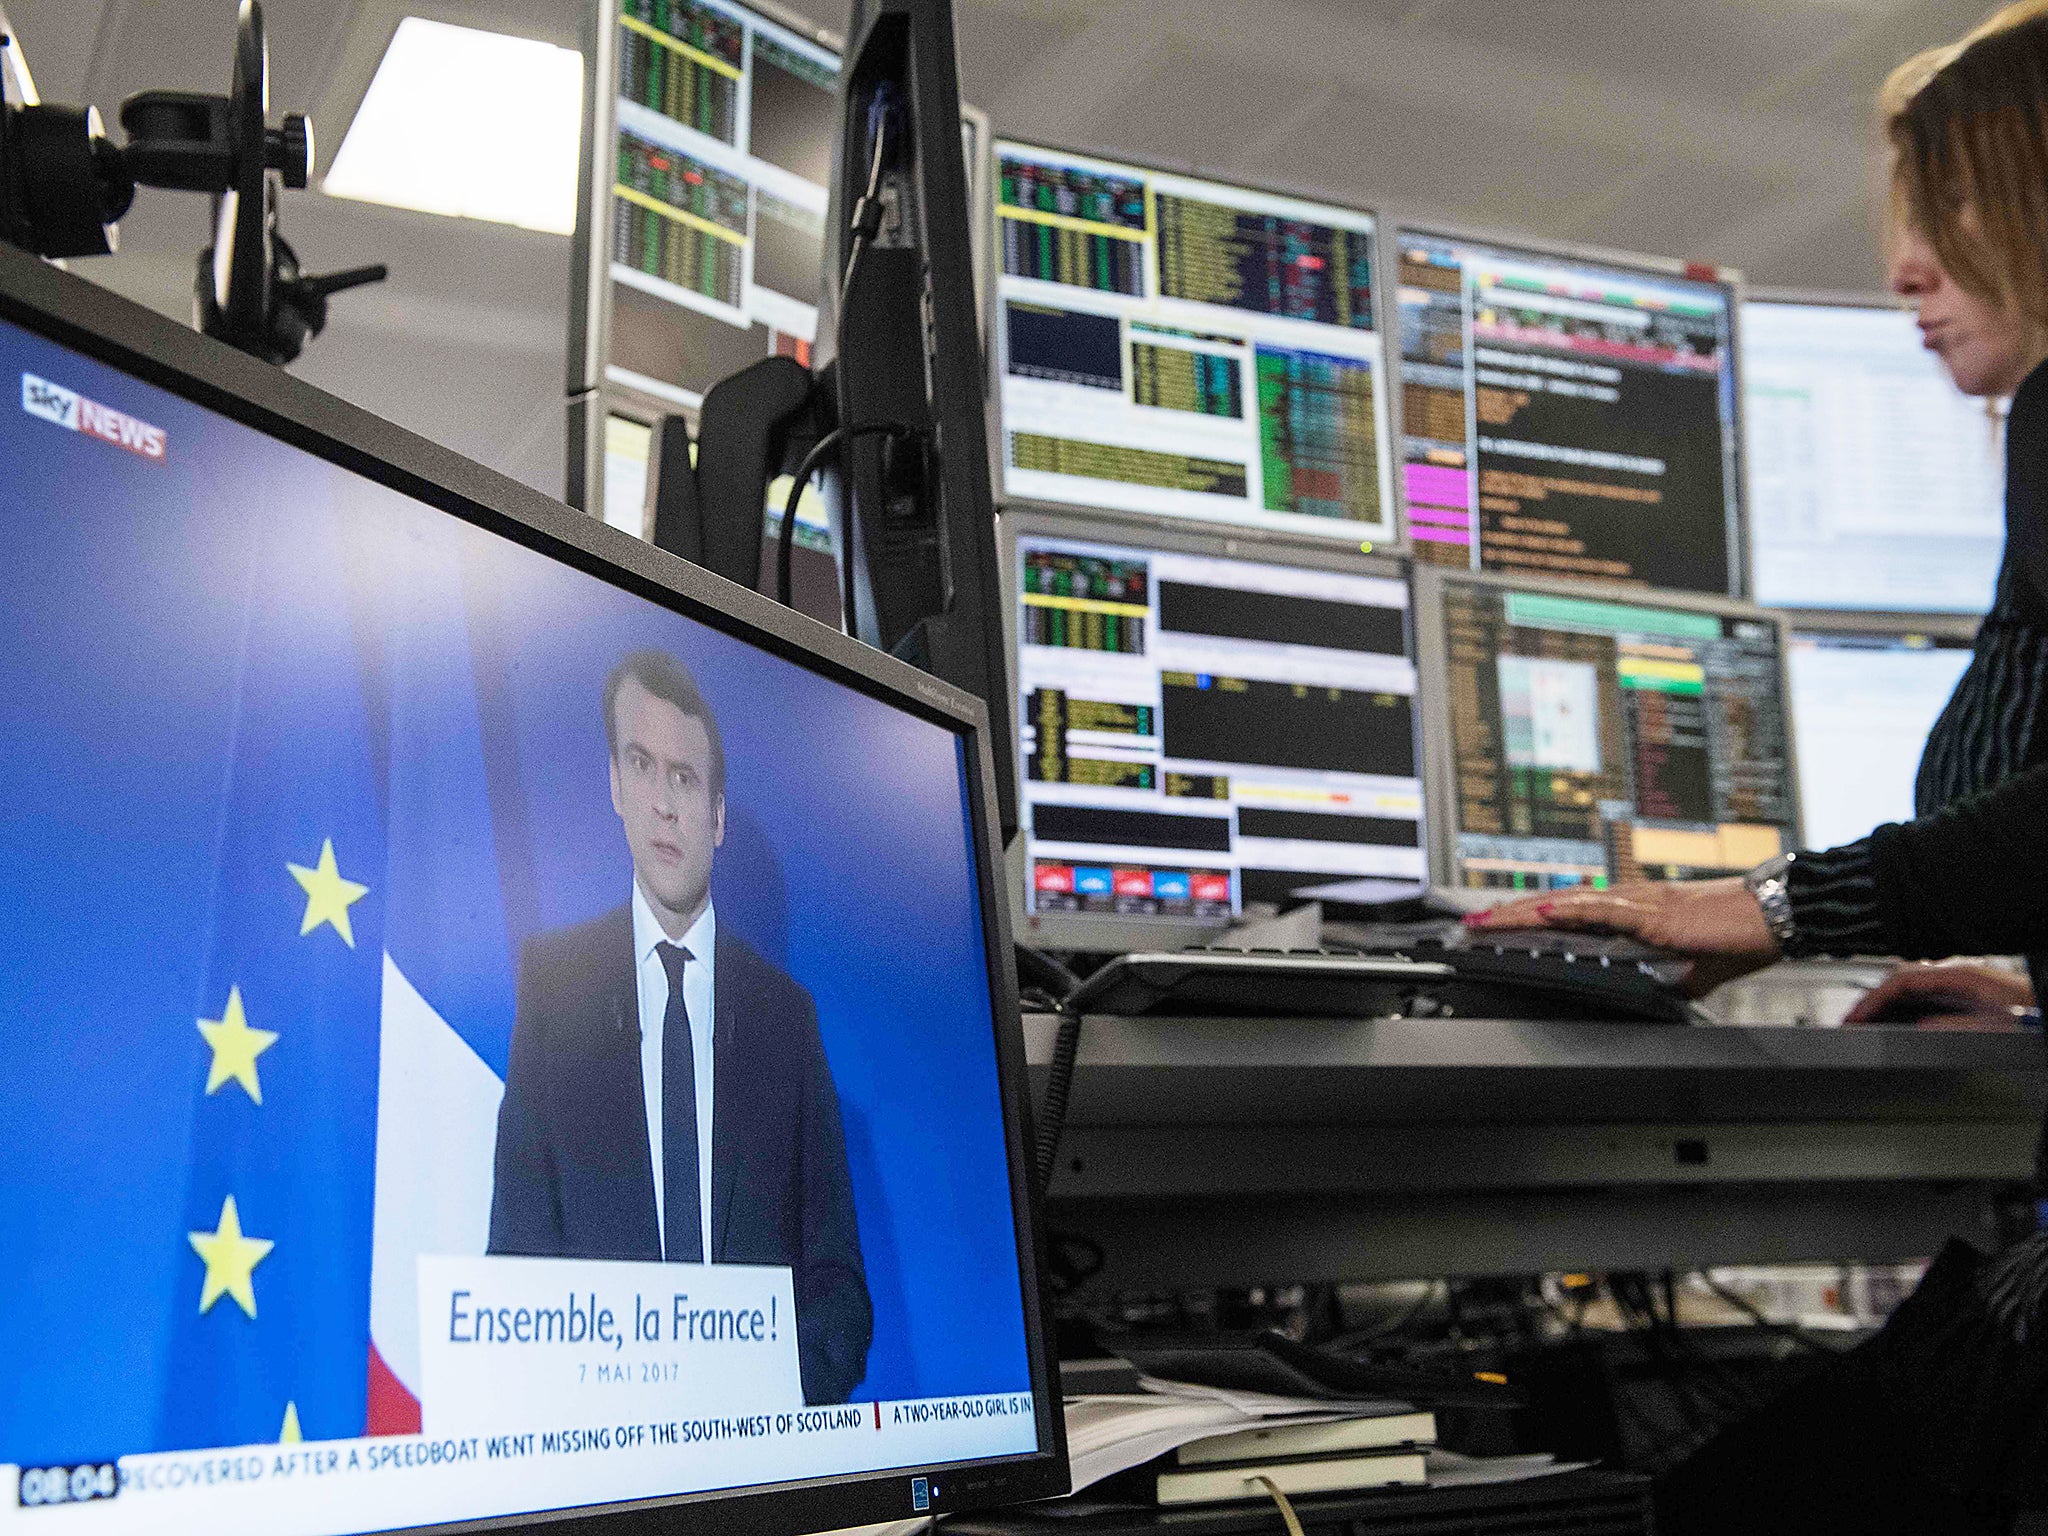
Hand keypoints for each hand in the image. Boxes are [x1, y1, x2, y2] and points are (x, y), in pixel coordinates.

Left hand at [1463, 877, 1778, 995]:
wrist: (1772, 916)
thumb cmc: (1737, 935)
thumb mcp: (1692, 971)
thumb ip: (1666, 980)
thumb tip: (1652, 998)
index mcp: (1632, 913)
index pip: (1569, 914)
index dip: (1530, 918)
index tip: (1496, 927)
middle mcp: (1627, 901)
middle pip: (1555, 905)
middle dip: (1510, 915)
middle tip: (1471, 924)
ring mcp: (1636, 903)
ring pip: (1566, 903)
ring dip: (1525, 912)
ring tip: (1489, 920)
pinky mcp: (1651, 912)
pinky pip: (1600, 909)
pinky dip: (1566, 910)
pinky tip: (1539, 912)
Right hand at [1841, 962, 2034, 1027]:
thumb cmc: (2034, 1014)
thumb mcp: (1996, 1025)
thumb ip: (1956, 1025)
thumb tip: (1919, 1026)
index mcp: (1961, 976)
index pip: (1903, 980)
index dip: (1875, 998)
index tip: (1857, 1016)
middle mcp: (1958, 975)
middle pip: (1901, 981)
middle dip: (1872, 1000)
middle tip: (1851, 1020)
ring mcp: (1961, 983)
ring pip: (1910, 987)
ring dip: (1884, 1002)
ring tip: (1863, 1020)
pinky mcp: (1965, 993)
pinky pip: (1922, 995)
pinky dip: (1900, 1005)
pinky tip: (1891, 1017)